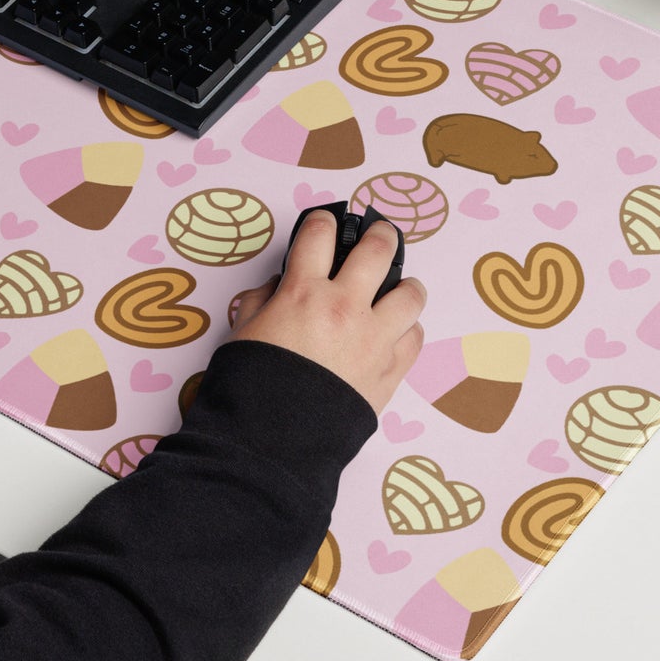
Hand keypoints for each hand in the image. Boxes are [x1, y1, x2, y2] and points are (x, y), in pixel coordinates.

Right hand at [228, 213, 424, 414]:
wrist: (274, 440)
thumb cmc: (253, 385)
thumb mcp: (244, 329)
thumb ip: (265, 298)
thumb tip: (281, 286)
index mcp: (303, 291)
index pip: (319, 233)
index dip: (323, 221)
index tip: (326, 223)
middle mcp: (344, 307)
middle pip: (377, 250)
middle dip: (380, 233)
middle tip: (379, 232)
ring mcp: (372, 339)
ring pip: (410, 294)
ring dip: (405, 285)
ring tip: (399, 286)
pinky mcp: (389, 371)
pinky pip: (415, 338)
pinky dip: (408, 329)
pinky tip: (396, 330)